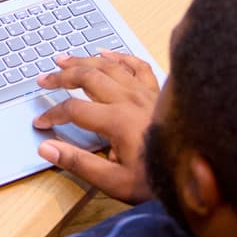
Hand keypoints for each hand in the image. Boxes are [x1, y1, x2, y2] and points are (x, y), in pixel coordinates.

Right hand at [32, 51, 159, 203]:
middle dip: (62, 77)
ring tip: (64, 59)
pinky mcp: (157, 93)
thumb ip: (78, 163)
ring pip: (109, 67)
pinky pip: (137, 66)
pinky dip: (120, 56)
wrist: (196, 179)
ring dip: (84, 61)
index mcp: (117, 121)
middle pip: (88, 78)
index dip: (52, 114)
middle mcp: (130, 100)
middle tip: (44, 79)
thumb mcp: (114, 182)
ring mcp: (145, 93)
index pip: (73, 109)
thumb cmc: (157, 183)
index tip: (41, 123)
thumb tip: (47, 148)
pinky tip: (107, 53)